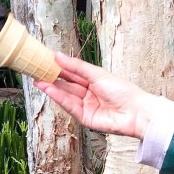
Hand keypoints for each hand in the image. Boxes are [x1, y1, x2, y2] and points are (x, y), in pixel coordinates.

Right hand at [34, 52, 165, 140]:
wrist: (136, 112)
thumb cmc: (123, 90)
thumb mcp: (97, 74)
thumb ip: (76, 66)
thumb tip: (58, 55)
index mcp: (94, 81)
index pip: (73, 73)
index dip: (59, 67)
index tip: (45, 60)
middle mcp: (89, 93)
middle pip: (67, 84)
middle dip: (52, 78)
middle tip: (36, 70)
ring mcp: (86, 106)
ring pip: (66, 95)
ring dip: (51, 88)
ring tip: (38, 79)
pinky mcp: (85, 118)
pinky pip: (69, 106)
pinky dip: (58, 97)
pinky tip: (49, 89)